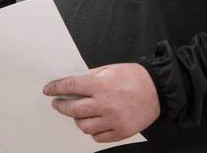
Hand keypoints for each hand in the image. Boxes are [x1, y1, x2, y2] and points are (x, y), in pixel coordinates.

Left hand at [43, 63, 160, 142]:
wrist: (158, 90)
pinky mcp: (120, 132)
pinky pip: (98, 137)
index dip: (56, 88)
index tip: (48, 90)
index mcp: (100, 85)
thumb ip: (92, 77)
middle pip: (73, 110)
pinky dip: (93, 131)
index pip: (70, 86)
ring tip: (78, 114)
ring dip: (77, 120)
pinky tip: (94, 123)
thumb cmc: (135, 77)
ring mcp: (112, 120)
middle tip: (57, 104)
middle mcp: (104, 104)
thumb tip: (75, 84)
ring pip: (84, 126)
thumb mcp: (110, 69)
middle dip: (61, 106)